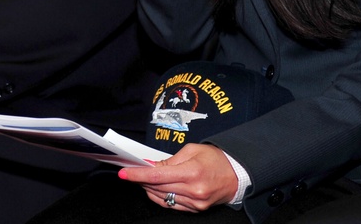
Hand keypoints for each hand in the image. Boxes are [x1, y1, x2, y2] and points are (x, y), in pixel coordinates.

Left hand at [119, 144, 238, 211]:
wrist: (237, 174)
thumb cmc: (215, 158)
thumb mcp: (192, 150)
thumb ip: (170, 160)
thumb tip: (151, 167)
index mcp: (192, 172)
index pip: (157, 175)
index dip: (137, 175)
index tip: (124, 173)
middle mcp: (193, 190)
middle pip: (157, 187)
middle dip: (141, 180)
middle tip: (130, 172)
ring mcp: (195, 203)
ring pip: (163, 198)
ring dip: (149, 188)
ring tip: (142, 179)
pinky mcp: (196, 209)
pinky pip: (172, 205)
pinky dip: (161, 196)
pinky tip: (155, 188)